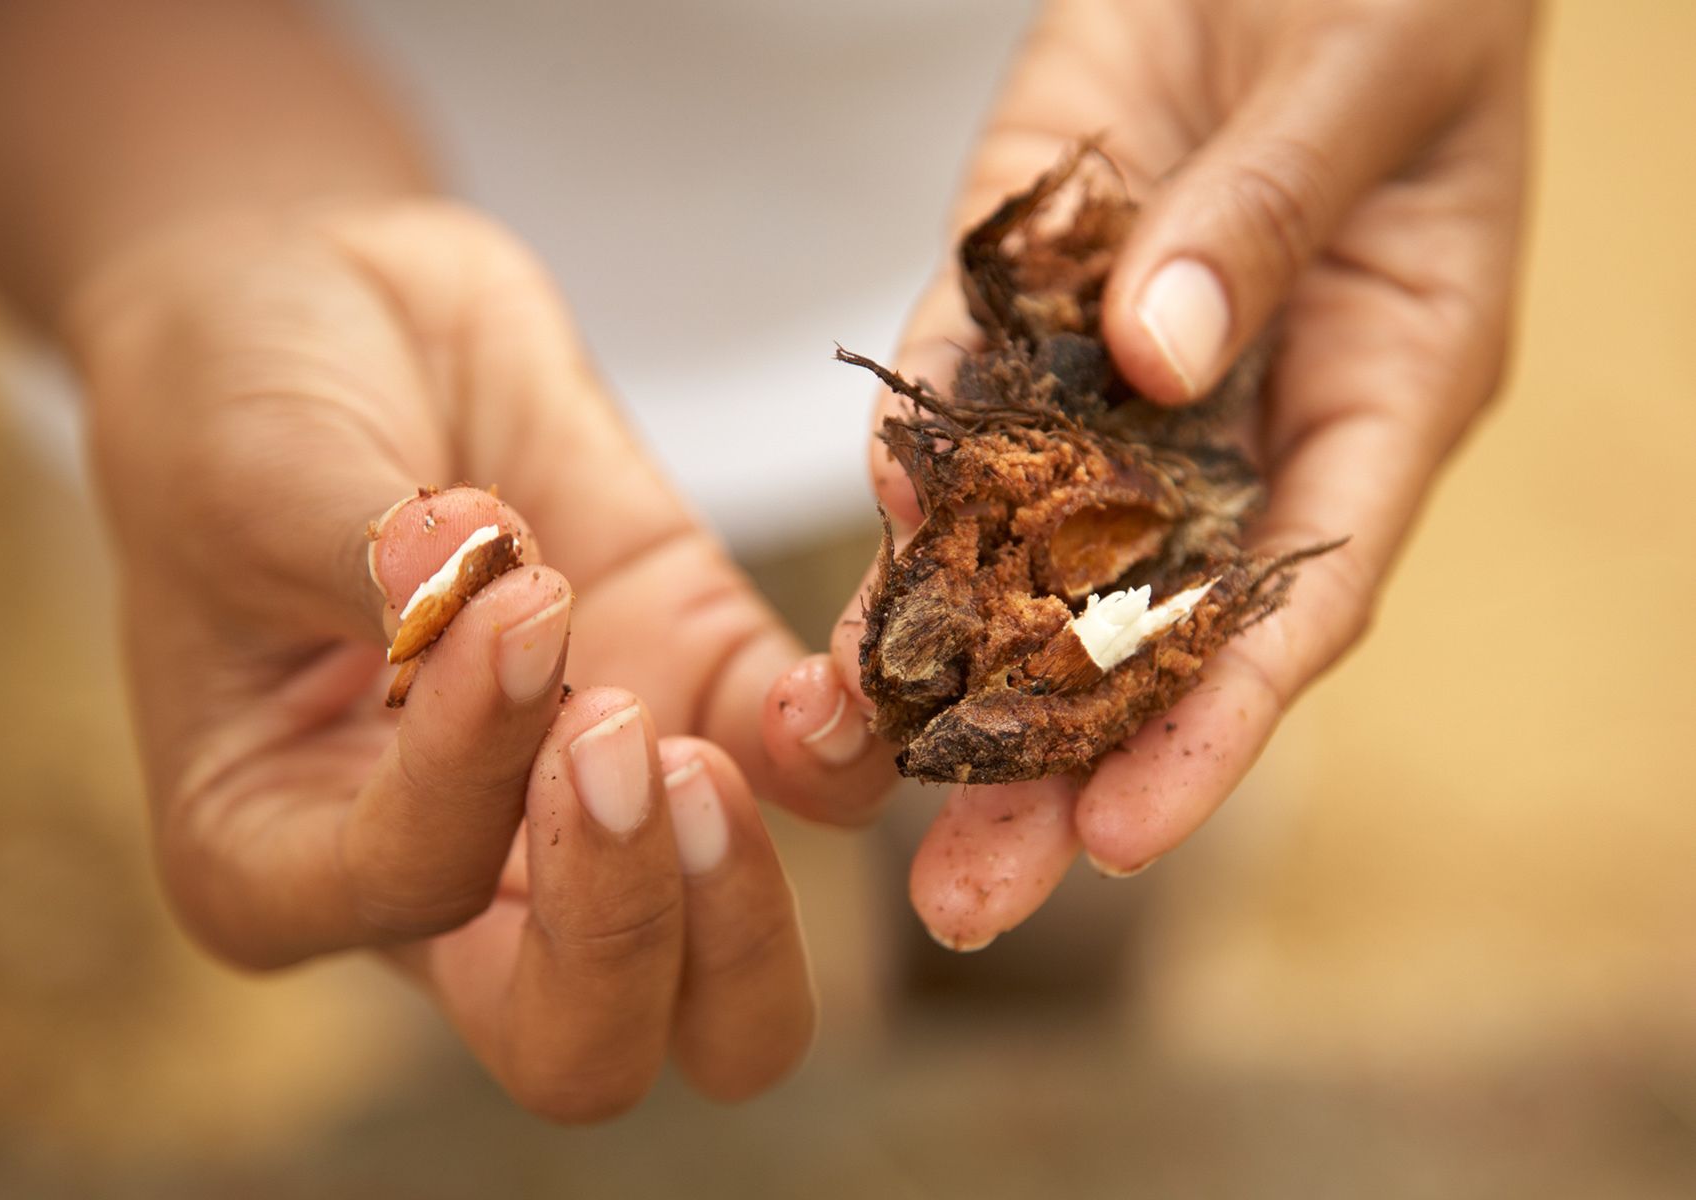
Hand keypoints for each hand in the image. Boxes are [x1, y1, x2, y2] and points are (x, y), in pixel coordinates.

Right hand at [70, 202, 892, 1115]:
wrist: (331, 301)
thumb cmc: (236, 405)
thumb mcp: (264, 476)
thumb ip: (377, 559)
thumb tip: (479, 589)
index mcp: (287, 858)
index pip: (412, 900)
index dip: (475, 775)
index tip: (510, 607)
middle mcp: (452, 870)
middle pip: (579, 1046)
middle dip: (628, 937)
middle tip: (625, 744)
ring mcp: (590, 795)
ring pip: (717, 986)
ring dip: (742, 900)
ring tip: (709, 746)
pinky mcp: (696, 680)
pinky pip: (804, 783)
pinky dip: (837, 761)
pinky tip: (832, 690)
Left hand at [771, 0, 1532, 947]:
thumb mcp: (1366, 80)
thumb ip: (1265, 220)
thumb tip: (1160, 362)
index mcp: (1380, 392)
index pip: (1293, 599)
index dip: (1211, 723)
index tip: (1123, 835)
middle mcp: (1241, 418)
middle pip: (1147, 623)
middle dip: (1056, 763)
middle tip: (963, 900)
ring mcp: (1122, 369)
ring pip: (1035, 544)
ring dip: (954, 663)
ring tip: (861, 772)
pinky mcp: (1026, 300)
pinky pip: (964, 402)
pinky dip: (919, 483)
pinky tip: (864, 568)